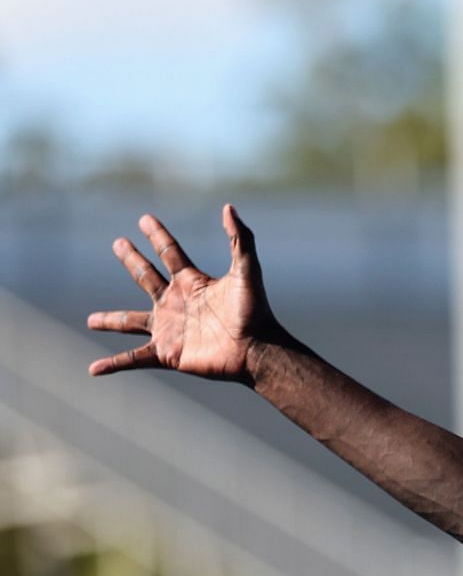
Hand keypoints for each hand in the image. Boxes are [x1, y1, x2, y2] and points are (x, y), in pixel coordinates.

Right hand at [87, 205, 280, 383]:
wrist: (257, 349)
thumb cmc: (255, 312)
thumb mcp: (247, 271)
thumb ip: (239, 239)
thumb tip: (229, 207)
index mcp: (192, 283)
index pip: (170, 253)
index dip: (157, 235)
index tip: (144, 219)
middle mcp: (177, 303)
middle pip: (146, 277)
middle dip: (132, 260)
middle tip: (118, 243)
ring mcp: (169, 329)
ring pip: (131, 322)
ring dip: (111, 320)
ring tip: (92, 320)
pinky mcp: (167, 353)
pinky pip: (133, 359)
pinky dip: (114, 364)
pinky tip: (95, 369)